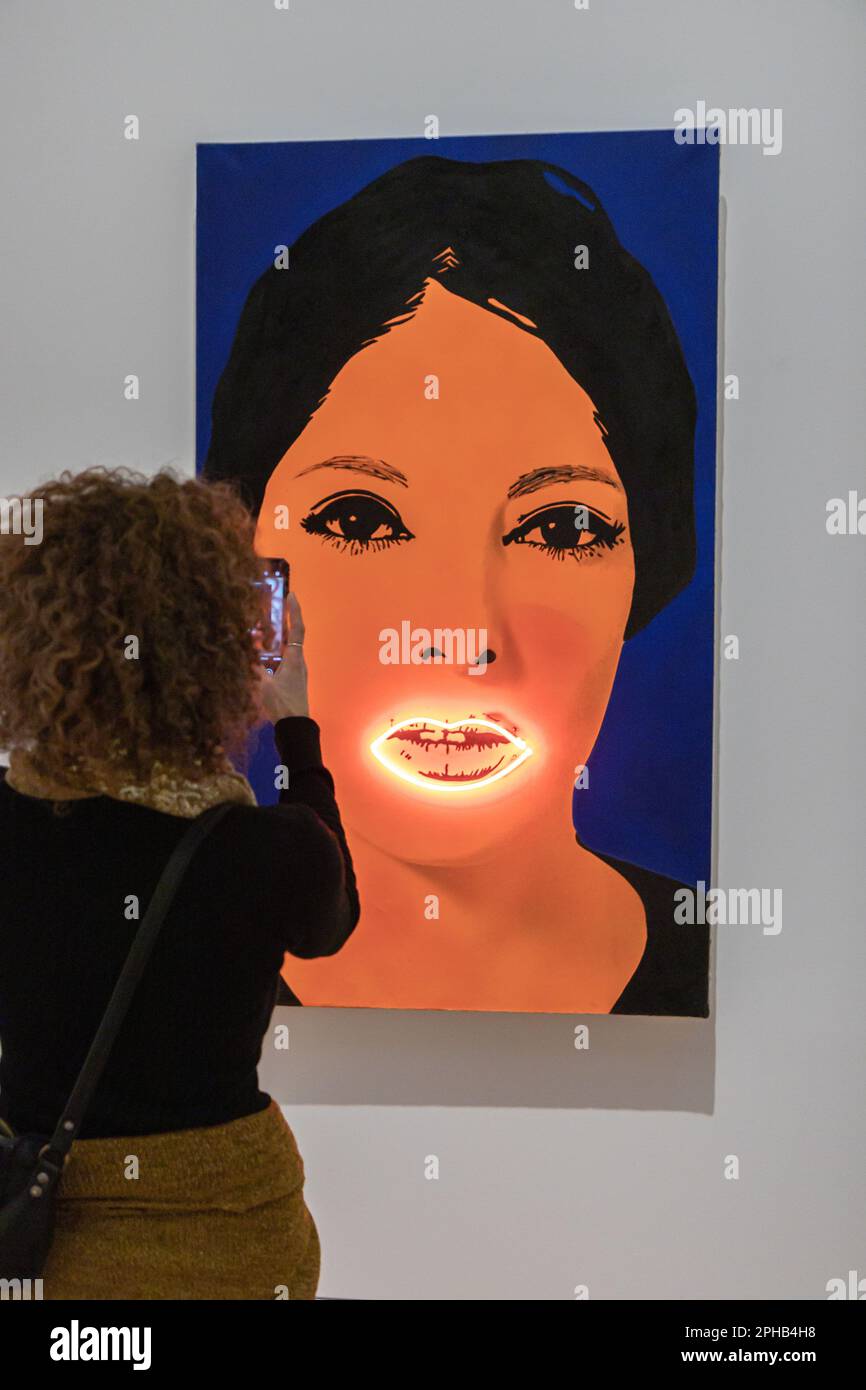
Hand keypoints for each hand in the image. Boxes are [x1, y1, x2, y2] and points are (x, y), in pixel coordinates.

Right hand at [259, 591, 309, 721]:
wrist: (295, 727)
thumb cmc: (282, 705)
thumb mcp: (264, 685)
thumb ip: (253, 667)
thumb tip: (245, 649)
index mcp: (294, 660)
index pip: (297, 629)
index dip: (295, 611)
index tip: (291, 595)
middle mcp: (298, 662)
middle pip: (294, 635)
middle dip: (287, 619)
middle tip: (278, 604)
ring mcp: (297, 671)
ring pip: (289, 647)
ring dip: (280, 635)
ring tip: (267, 626)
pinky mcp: (293, 680)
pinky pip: (286, 658)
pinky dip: (277, 649)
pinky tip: (266, 652)